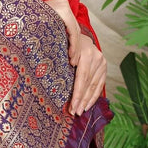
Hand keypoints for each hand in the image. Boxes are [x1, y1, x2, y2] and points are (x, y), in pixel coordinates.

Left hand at [46, 0, 106, 115]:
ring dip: (87, 101)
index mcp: (85, 53)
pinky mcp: (104, 67)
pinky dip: (94, 96)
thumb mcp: (60, 49)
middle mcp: (96, 57)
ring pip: (95, 86)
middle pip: (88, 83)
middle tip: (74, 112)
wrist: (78, 35)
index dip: (77, 94)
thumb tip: (43, 81)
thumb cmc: (64, 44)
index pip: (81, 78)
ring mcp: (102, 62)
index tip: (71, 107)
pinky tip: (87, 105)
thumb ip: (58, 62)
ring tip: (80, 112)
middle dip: (81, 100)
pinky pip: (100, 85)